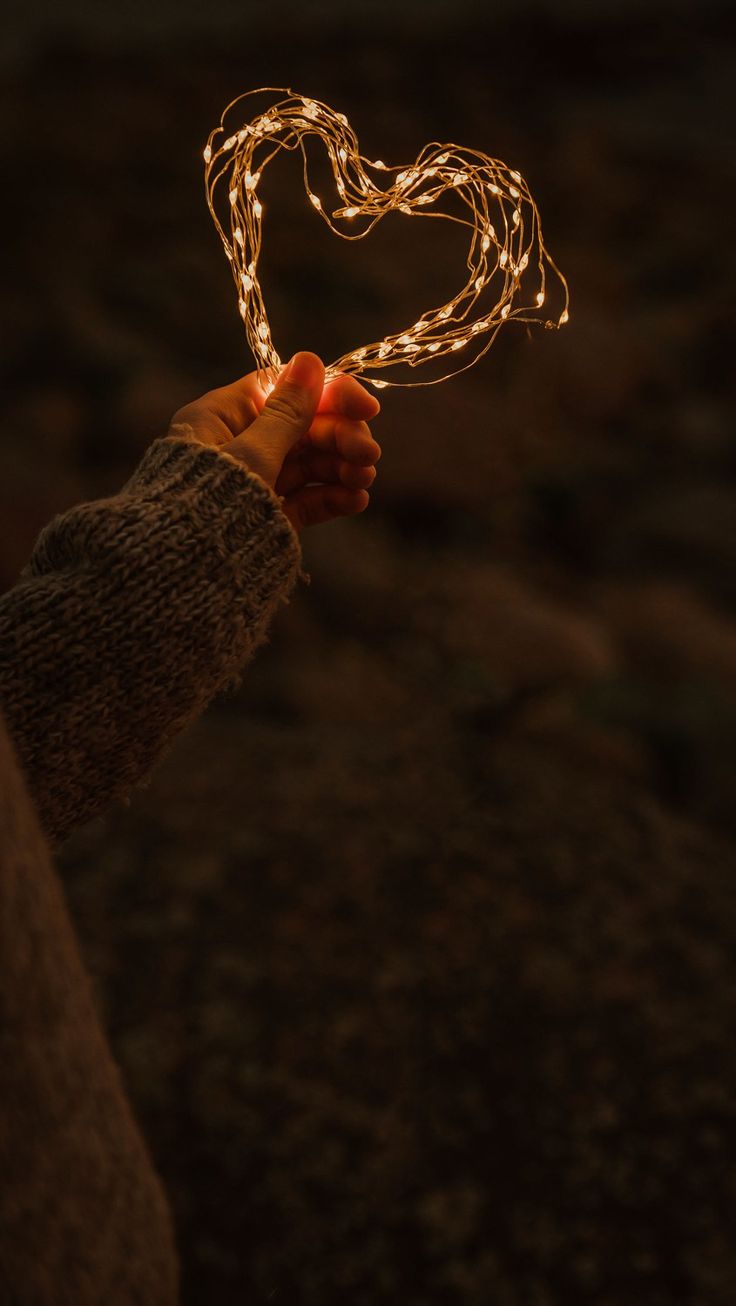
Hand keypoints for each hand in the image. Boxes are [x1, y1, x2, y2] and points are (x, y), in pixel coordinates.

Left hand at [167, 352, 381, 531]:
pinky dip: (333, 496)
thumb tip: (310, 361)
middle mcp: (239, 445)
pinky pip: (307, 498)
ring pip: (310, 464)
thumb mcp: (251, 454)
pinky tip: (356, 499)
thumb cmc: (208, 504)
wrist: (184, 574)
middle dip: (341, 438)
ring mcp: (256, 481)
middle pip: (303, 428)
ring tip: (365, 479)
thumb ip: (286, 413)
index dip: (329, 394)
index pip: (283, 390)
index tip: (366, 406)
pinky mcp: (268, 516)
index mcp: (222, 417)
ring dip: (343, 466)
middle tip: (369, 454)